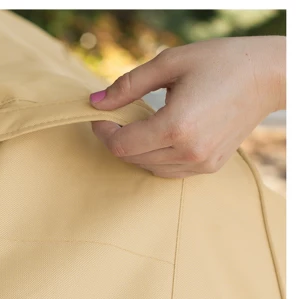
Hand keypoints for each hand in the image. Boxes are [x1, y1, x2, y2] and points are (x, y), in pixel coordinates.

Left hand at [90, 36, 285, 177]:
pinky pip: (169, 171)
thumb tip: (96, 102)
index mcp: (176, 126)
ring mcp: (200, 163)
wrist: (267, 77)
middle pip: (132, 158)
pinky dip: (155, 158)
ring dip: (136, 150)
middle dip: (117, 139)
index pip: (122, 145)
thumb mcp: (170, 63)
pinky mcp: (209, 166)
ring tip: (139, 126)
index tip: (100, 117)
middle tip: (116, 118)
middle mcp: (188, 152)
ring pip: (149, 167)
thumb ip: (128, 85)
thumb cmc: (220, 62)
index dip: (104, 132)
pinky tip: (159, 139)